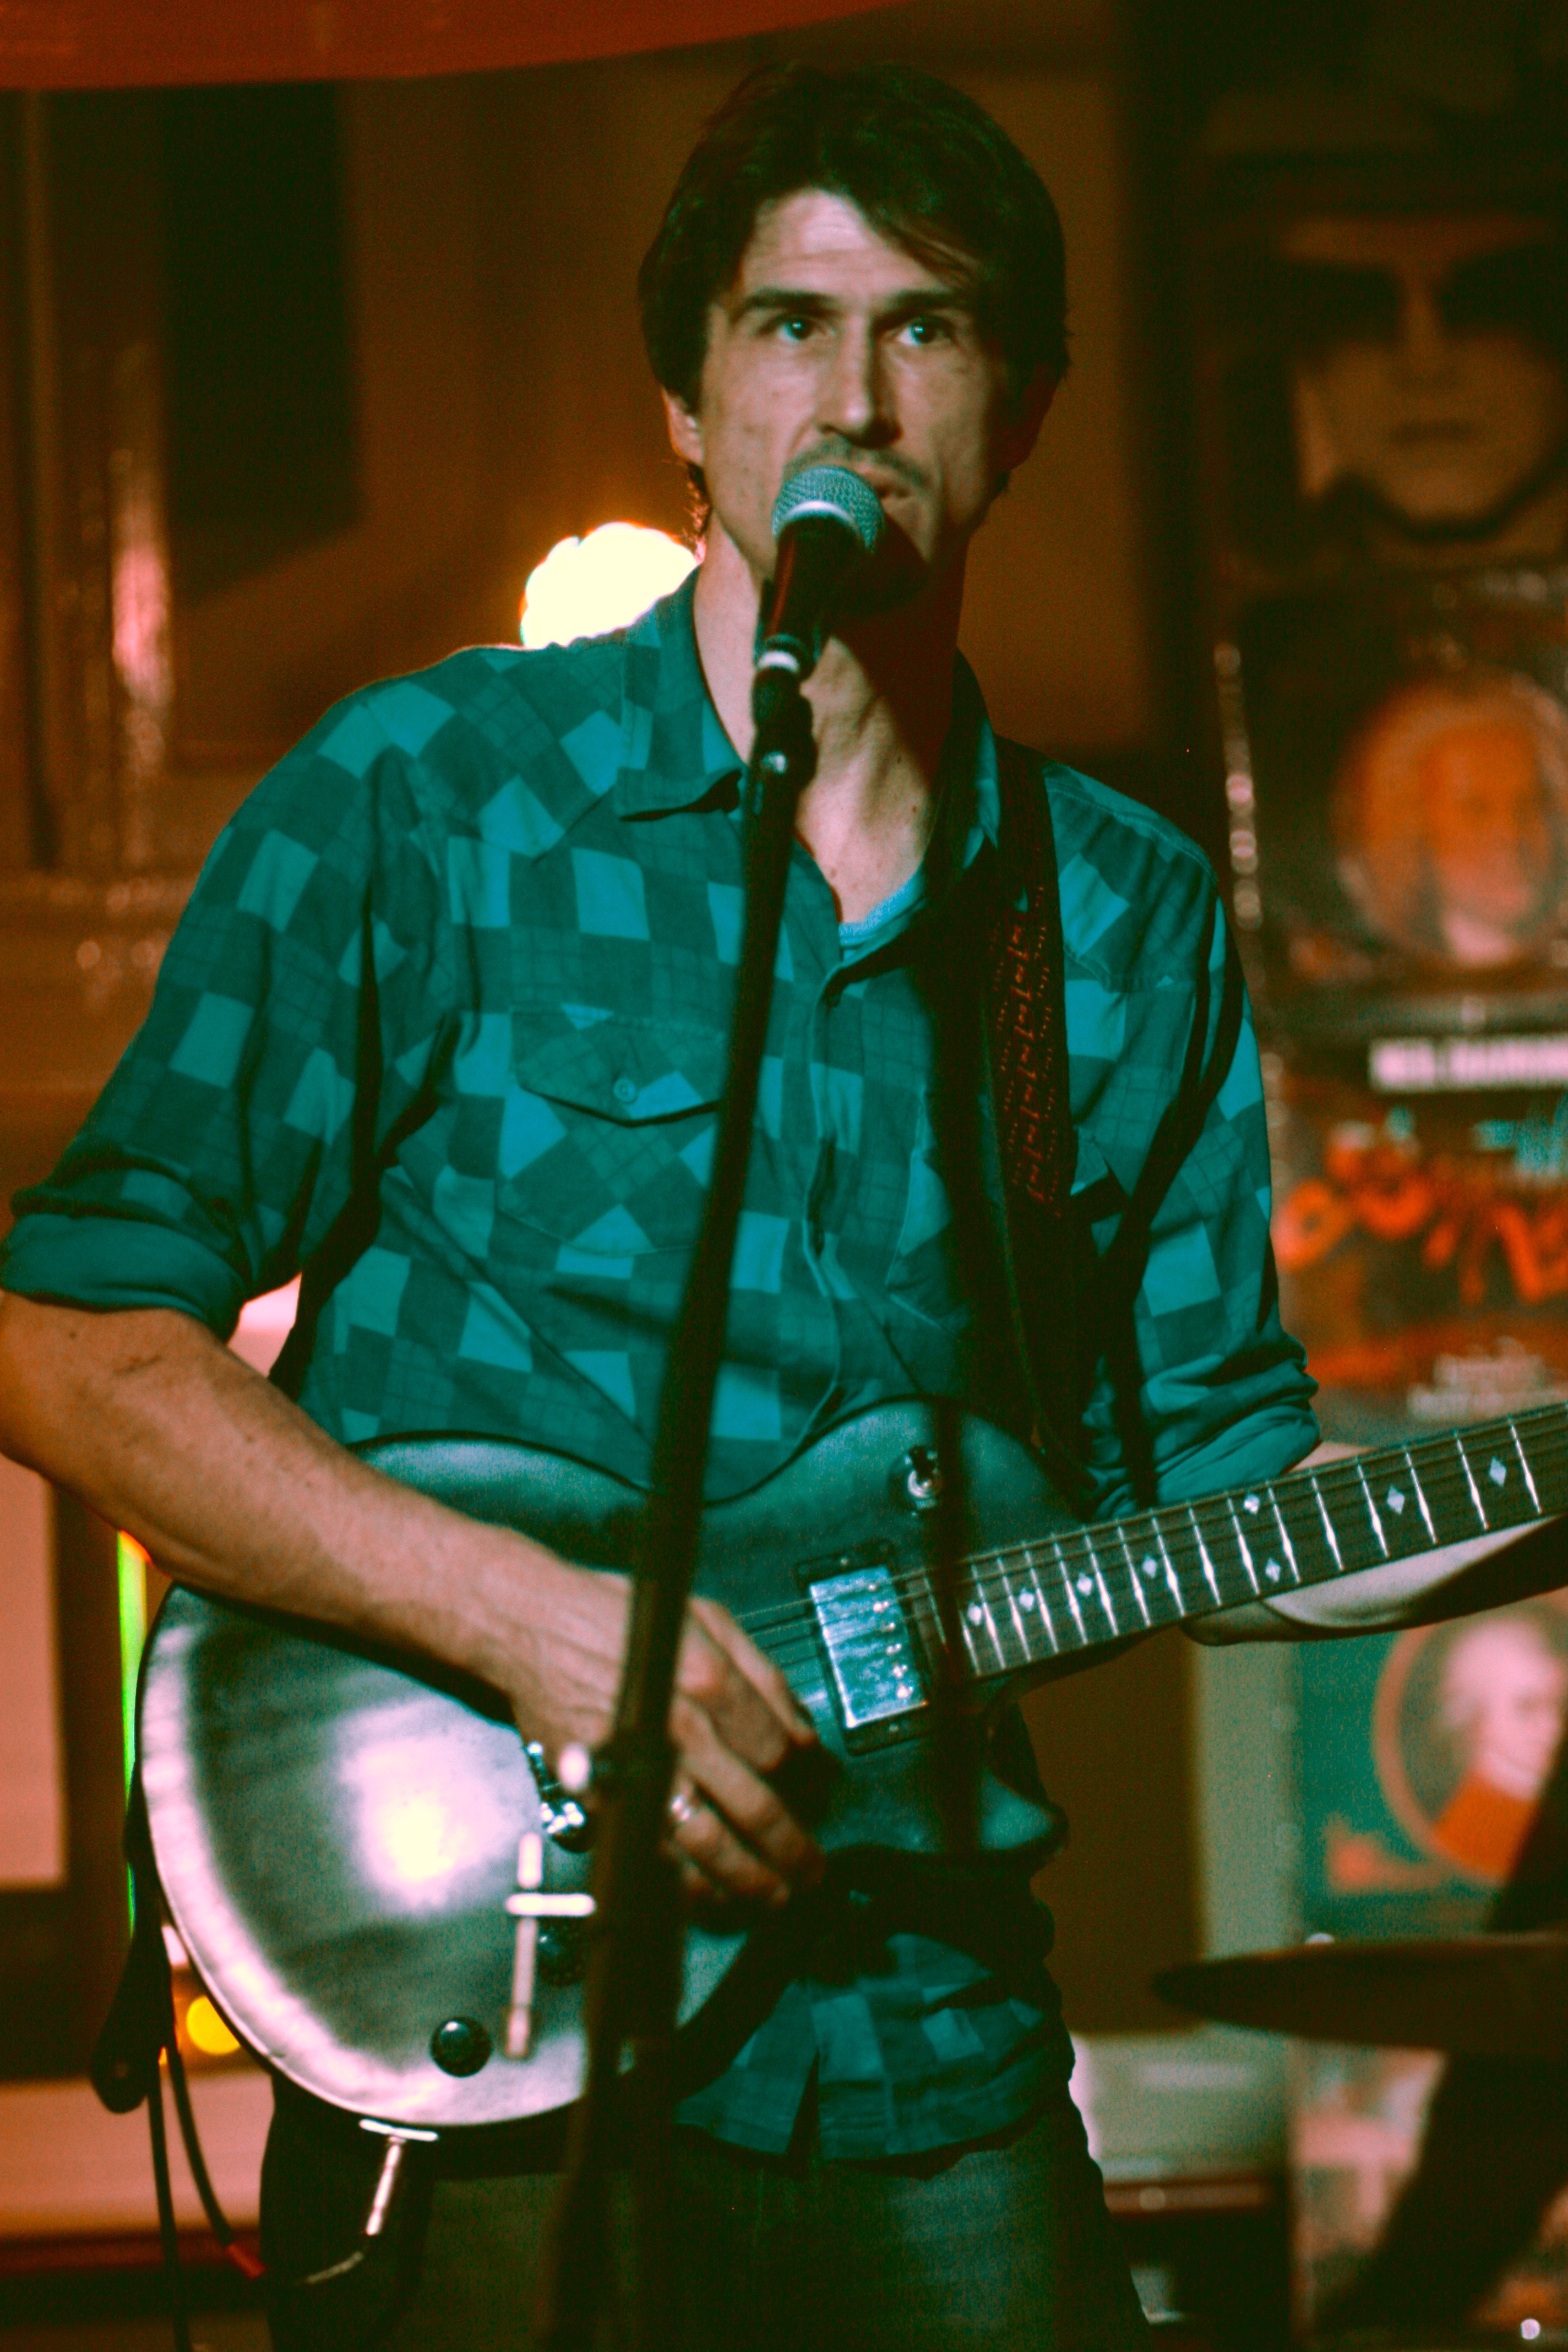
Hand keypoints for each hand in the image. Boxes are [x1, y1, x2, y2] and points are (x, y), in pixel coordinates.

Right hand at [505, 1553, 822, 1904]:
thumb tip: (801, 1730)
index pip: (775, 1749)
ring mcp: (638, 1768)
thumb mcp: (704, 1617)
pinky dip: (685, 1882)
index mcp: (708, 1680)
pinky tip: (711, 1892)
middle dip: (791, 1848)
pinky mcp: (601, 1794)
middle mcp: (679, 1730)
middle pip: (753, 1807)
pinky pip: (652, 1850)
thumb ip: (761, 1674)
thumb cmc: (617, 1618)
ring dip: (747, 1879)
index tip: (812, 1788)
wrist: (532, 1628)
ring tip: (774, 1894)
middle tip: (812, 1870)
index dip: (803, 1775)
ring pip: (706, 1843)